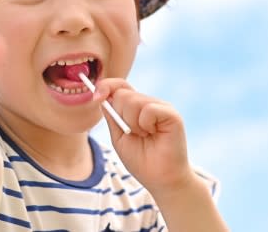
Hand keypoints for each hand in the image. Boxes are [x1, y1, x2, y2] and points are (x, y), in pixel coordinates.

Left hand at [93, 78, 195, 196]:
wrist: (161, 180)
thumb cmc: (142, 161)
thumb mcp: (119, 137)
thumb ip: (112, 116)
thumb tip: (101, 95)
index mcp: (137, 107)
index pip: (120, 85)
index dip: (106, 86)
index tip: (95, 96)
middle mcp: (150, 103)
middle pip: (122, 94)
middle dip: (121, 116)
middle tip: (134, 134)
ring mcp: (162, 107)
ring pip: (133, 101)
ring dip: (133, 124)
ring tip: (145, 136)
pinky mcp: (171, 114)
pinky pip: (148, 109)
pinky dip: (145, 125)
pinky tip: (154, 135)